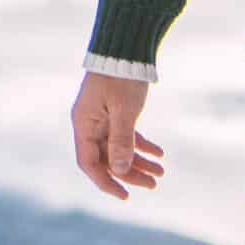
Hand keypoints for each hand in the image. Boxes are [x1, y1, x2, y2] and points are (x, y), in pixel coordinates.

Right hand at [71, 72, 163, 201]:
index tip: (125, 195)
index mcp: (84, 124)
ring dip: (139, 161)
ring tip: (161, 172)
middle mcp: (89, 124)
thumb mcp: (124, 110)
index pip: (90, 163)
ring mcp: (102, 118)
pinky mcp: (115, 111)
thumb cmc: (121, 77)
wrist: (126, 49)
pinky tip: (160, 153)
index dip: (106, 182)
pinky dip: (142, 144)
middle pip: (107, 158)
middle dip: (130, 173)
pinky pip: (127, 134)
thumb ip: (121, 140)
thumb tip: (120, 169)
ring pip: (118, 148)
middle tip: (154, 184)